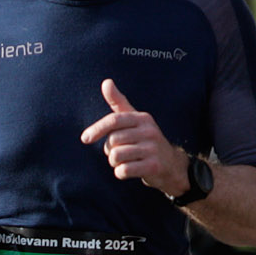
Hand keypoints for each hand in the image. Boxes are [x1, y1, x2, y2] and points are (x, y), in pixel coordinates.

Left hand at [81, 78, 187, 198]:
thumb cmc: (145, 140)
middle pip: (112, 141)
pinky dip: (120, 173)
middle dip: (109, 150)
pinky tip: (129, 170)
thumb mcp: (134, 120)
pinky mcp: (154, 166)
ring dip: (114, 163)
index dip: (97, 129)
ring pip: (116, 156)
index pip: (114, 120)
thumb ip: (118, 103)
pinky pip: (124, 170)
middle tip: (119, 153)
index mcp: (142, 118)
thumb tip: (106, 81)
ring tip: (125, 161)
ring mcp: (153, 148)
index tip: (85, 139)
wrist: (170, 164)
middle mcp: (149, 131)